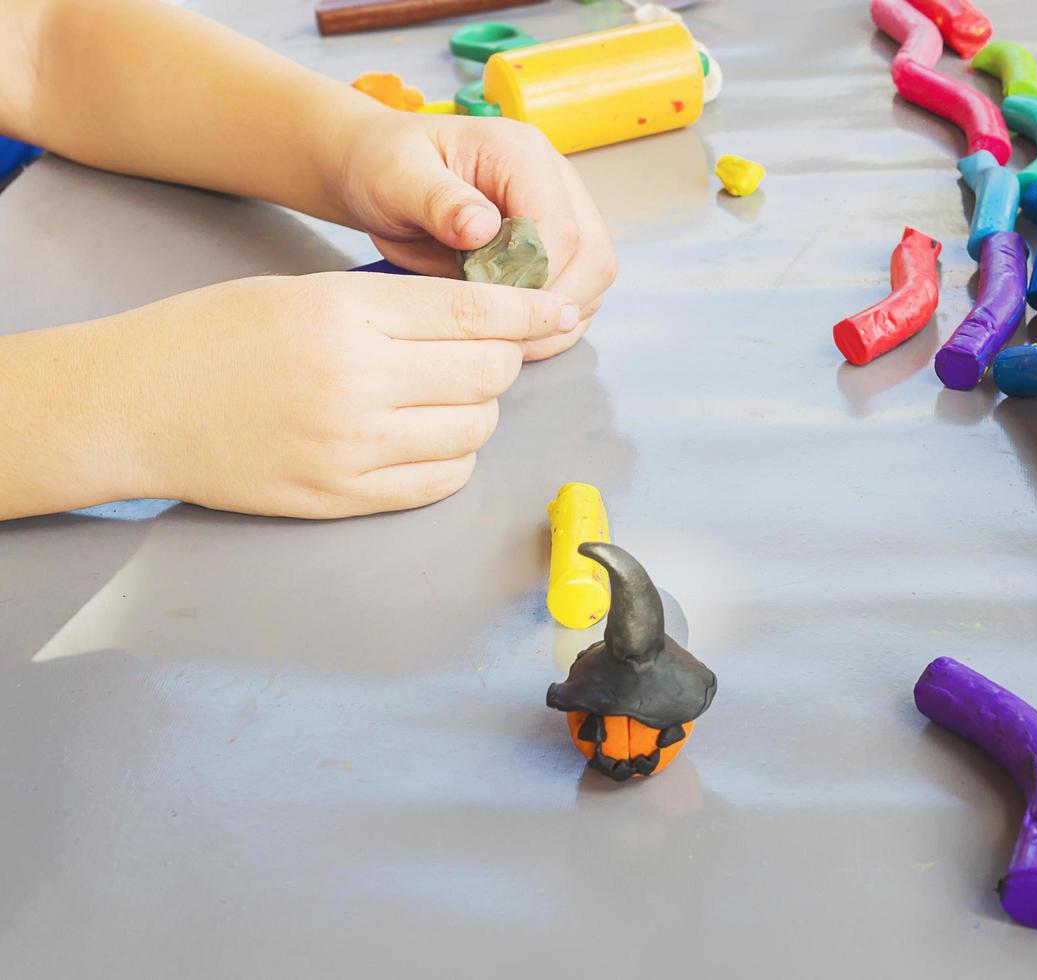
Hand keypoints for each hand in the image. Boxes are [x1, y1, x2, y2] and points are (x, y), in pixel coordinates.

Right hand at [107, 272, 579, 518]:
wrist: (137, 405)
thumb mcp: (307, 291)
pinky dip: (451, 456)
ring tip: (438, 395)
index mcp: (347, 315)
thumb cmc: (217, 336)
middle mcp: (358, 383)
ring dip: (475, 410)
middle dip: (500, 358)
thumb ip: (397, 307)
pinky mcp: (343, 498)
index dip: (530, 309)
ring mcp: (352, 449)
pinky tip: (424, 435)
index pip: (474, 311)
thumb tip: (488, 320)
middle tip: (478, 351)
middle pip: (489, 374)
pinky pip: (442, 481)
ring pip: (475, 430)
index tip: (560, 309)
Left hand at [330, 110, 617, 361]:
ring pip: (594, 279)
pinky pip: (577, 292)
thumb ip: (439, 201)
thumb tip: (483, 228)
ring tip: (507, 340)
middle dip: (555, 305)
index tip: (493, 308)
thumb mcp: (397, 176)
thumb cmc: (385, 166)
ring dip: (557, 319)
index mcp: (521, 154)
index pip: (560, 228)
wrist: (379, 171)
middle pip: (593, 256)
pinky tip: (514, 333)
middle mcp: (555, 181)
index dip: (535, 279)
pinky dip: (552, 321)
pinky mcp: (556, 245)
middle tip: (506, 334)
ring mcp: (562, 213)